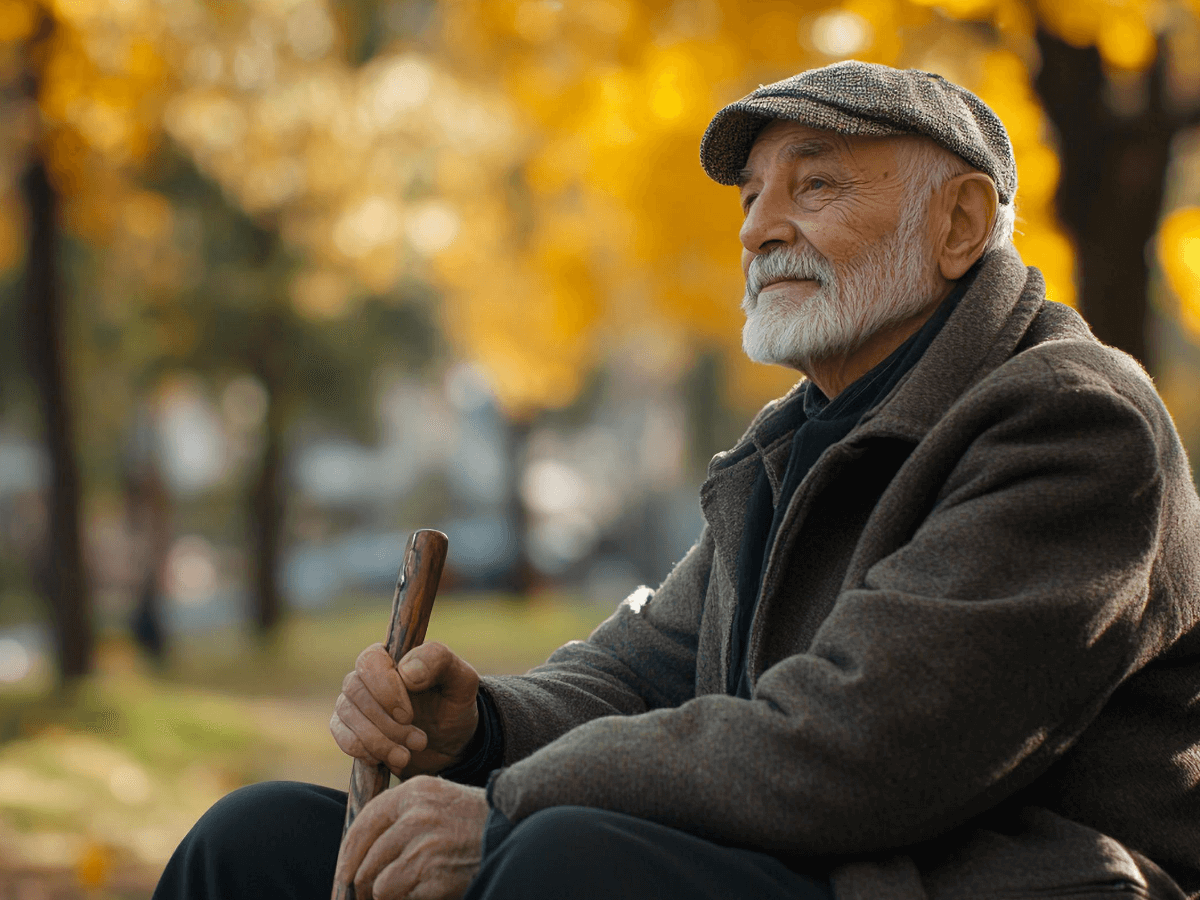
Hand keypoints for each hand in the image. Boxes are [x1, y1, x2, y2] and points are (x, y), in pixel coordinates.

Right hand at [331, 642, 479, 777]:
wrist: (448, 745)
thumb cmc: (454, 705)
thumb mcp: (461, 680)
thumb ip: (439, 661)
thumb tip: (406, 670)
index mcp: (392, 655)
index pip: (370, 660)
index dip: (385, 689)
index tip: (409, 716)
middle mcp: (367, 675)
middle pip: (356, 690)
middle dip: (387, 724)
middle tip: (419, 741)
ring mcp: (353, 701)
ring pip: (348, 716)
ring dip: (379, 741)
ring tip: (408, 755)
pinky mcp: (347, 728)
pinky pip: (343, 737)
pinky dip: (366, 751)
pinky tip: (390, 758)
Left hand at [334, 777, 487, 899]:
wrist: (510, 833)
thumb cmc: (470, 821)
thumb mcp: (436, 801)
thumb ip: (400, 816)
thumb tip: (357, 851)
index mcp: (415, 792)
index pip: (364, 822)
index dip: (348, 851)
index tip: (343, 871)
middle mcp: (417, 816)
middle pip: (366, 859)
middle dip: (362, 882)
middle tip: (365, 893)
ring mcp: (425, 847)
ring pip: (379, 883)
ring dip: (384, 895)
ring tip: (401, 891)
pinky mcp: (434, 875)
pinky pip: (400, 897)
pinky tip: (423, 891)